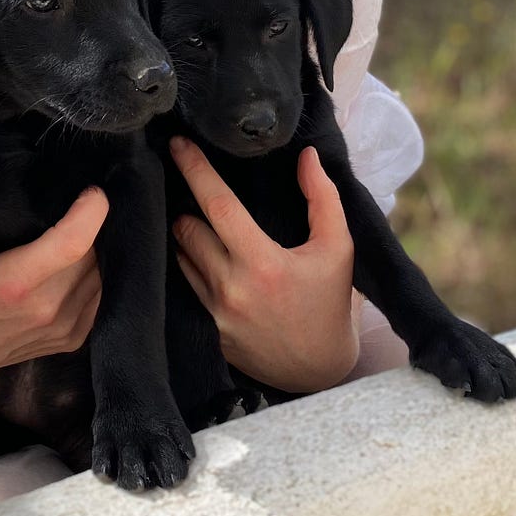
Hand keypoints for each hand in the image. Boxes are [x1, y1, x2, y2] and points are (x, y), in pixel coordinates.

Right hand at [0, 187, 107, 384]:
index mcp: (12, 284)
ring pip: (104, 273)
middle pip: (94, 253)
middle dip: (92, 225)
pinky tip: (80, 260)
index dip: (90, 210)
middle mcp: (45, 310)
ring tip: (77, 230)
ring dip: (97, 250)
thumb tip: (7, 174)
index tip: (91, 190)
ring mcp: (62, 328)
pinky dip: (97, 273)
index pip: (72, 243)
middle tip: (77, 204)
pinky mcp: (72, 339)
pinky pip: (102, 294)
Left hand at [169, 138, 358, 394]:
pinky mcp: (207, 332)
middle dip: (186, 205)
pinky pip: (185, 287)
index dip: (195, 170)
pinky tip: (196, 254)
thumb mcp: (338, 248)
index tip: (177, 145)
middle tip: (190, 188)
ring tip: (194, 220)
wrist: (319, 370)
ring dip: (184, 235)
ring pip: (180, 258)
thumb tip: (305, 155)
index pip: (217, 206)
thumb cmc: (330, 302)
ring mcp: (215, 314)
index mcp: (262, 264)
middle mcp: (231, 289)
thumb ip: (323, 198)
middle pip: (187, 229)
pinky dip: (187, 266)